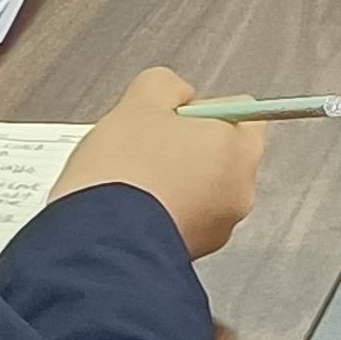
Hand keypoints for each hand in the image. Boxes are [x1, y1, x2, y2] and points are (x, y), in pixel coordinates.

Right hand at [53, 67, 266, 259]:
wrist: (99, 242)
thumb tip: (176, 93)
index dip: (204, 108)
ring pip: (199, 190)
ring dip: (172, 182)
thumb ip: (167, 85)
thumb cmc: (125, 174)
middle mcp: (240, 191)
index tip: (174, 115)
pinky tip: (130, 208)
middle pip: (220, 153)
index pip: (242, 113)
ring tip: (133, 181)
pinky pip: (180, 220)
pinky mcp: (190, 253)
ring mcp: (217, 228)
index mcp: (240, 148)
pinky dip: (161, 212)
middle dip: (185, 147)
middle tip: (146, 146)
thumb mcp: (140, 102)